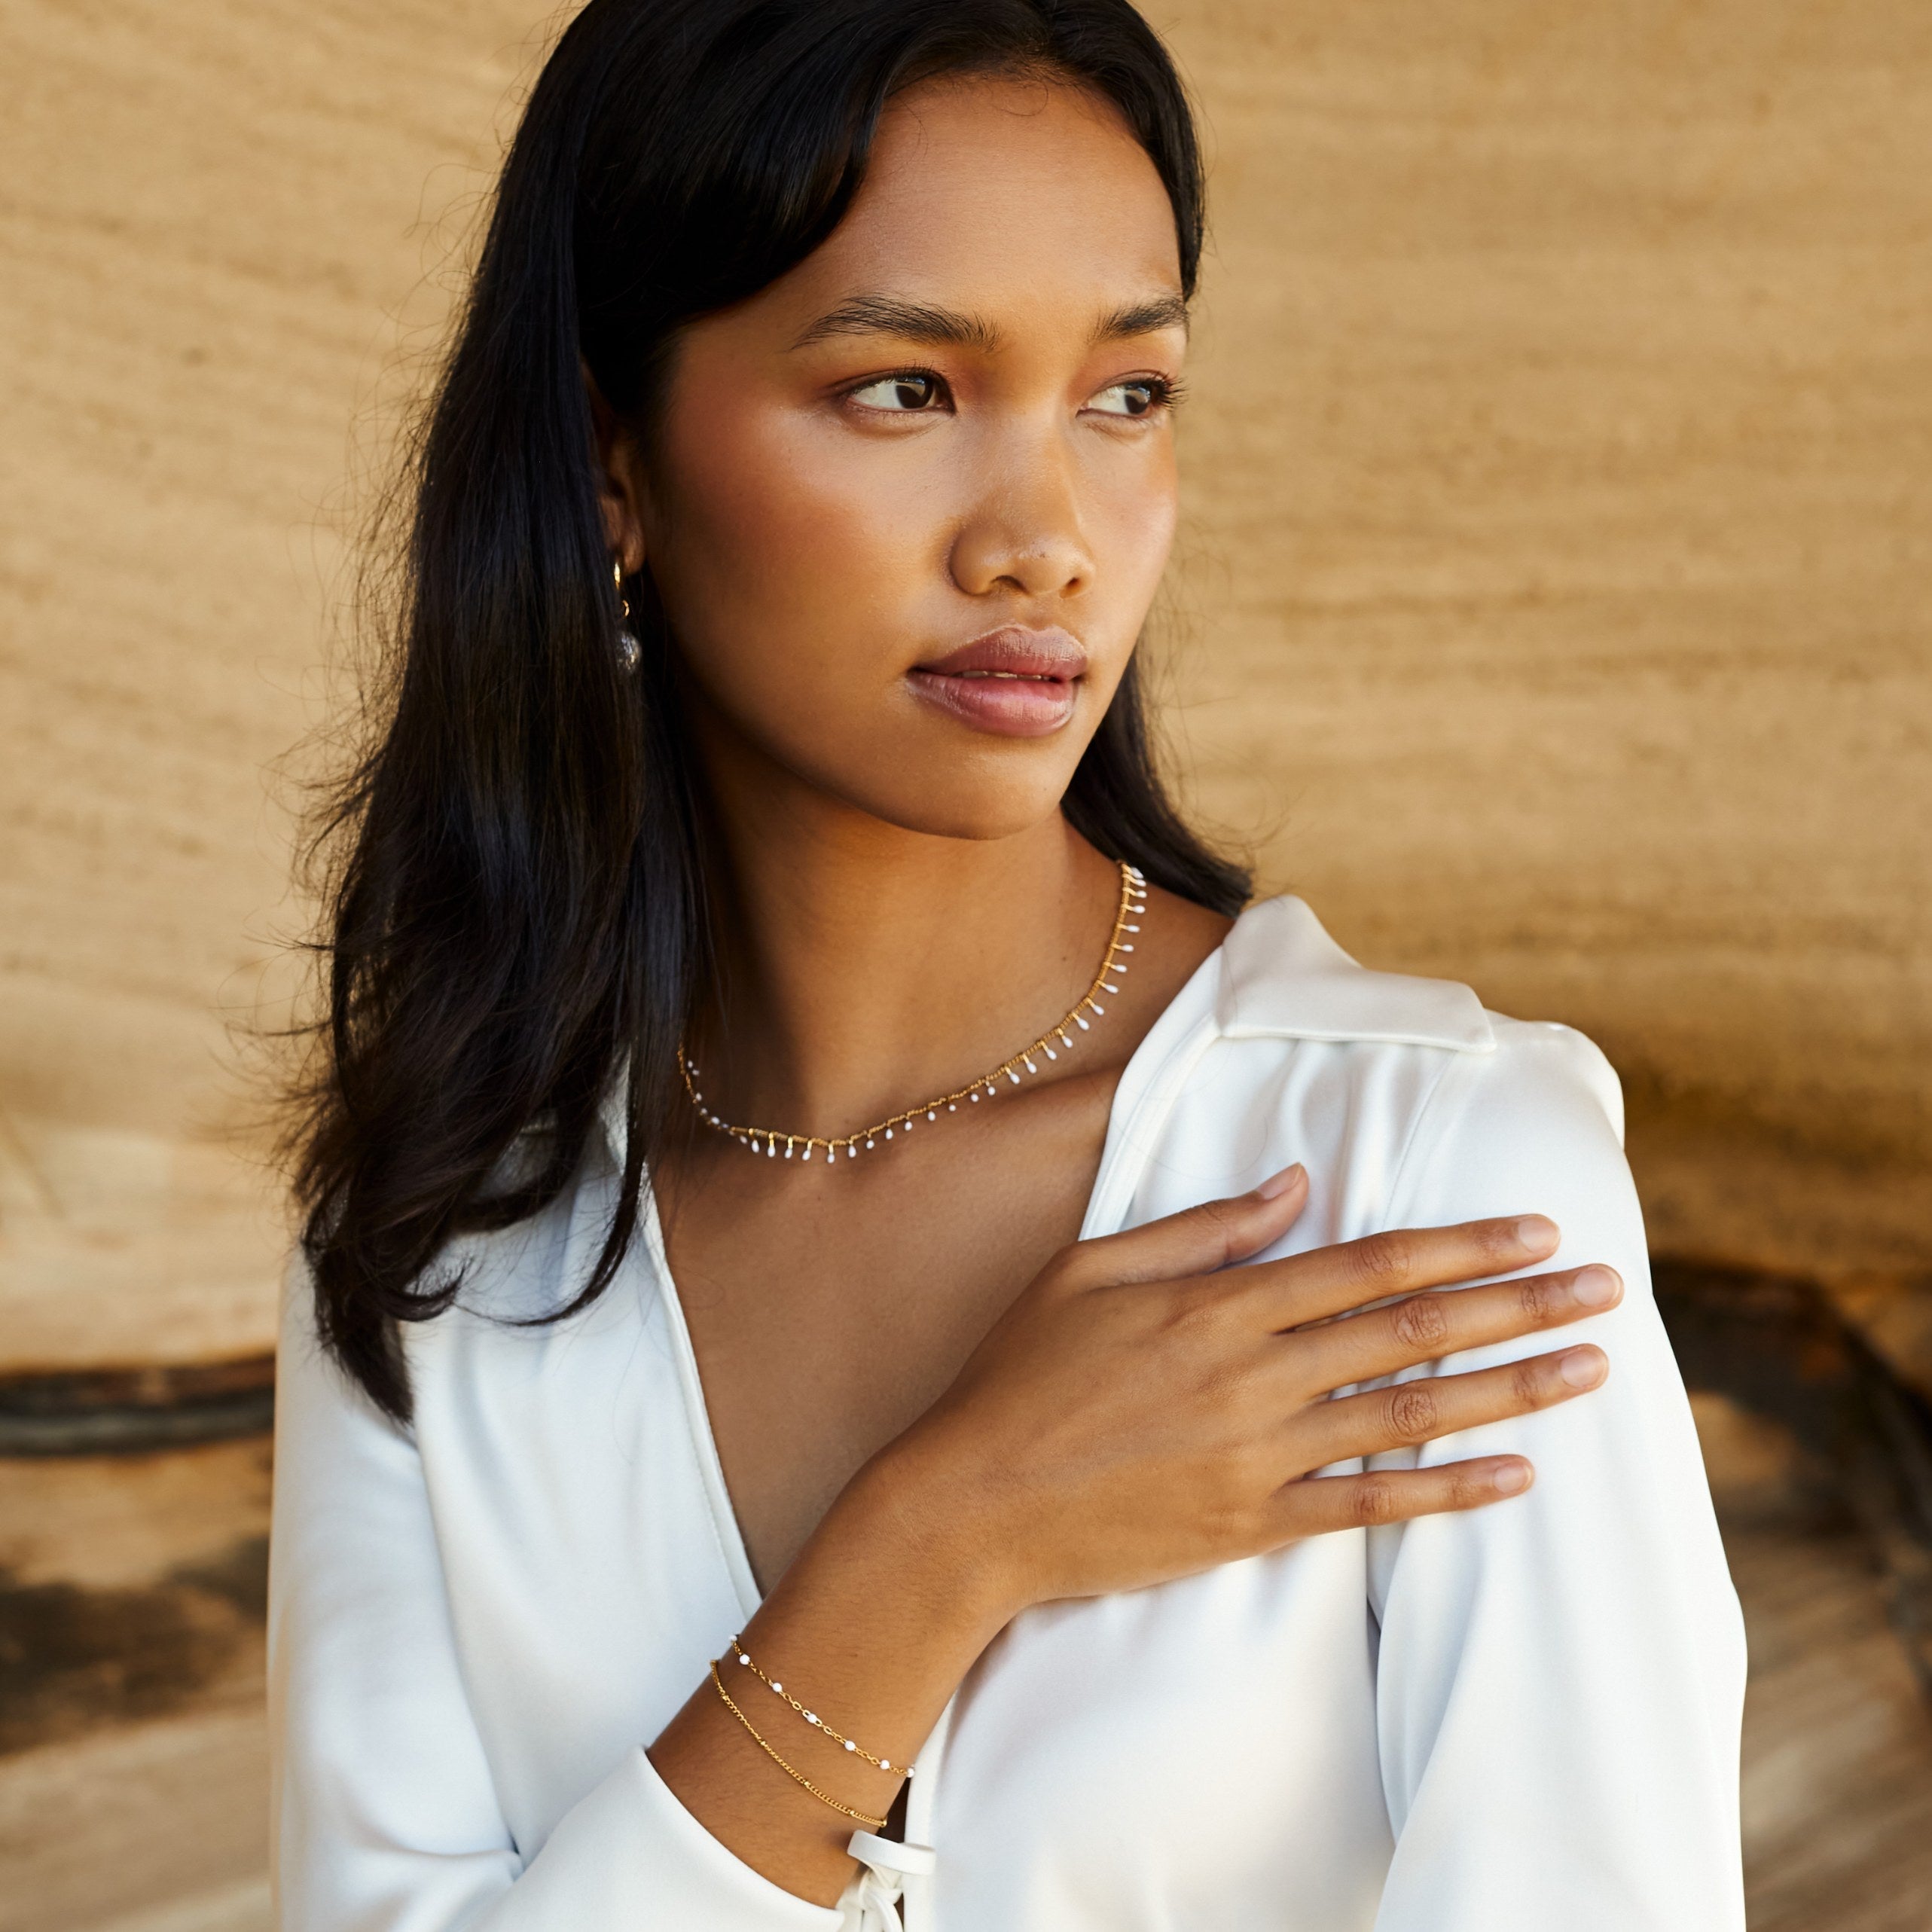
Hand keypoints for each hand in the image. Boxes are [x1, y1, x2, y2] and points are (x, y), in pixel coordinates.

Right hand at [893, 1165, 1616, 1614]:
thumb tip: (1295, 1183)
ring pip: (1412, 1413)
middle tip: (1609, 1285)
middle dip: (1521, 1303)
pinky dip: (1449, 1493)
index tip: (1535, 1226)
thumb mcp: (1091, 1270)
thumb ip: (1202, 1228)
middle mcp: (1256, 1374)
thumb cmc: (1021, 1375)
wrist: (972, 1504)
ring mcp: (1260, 1455)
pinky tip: (1516, 1476)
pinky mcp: (1253, 1525)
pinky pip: (1371, 1508)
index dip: (1461, 1243)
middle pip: (1415, 1329)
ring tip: (1593, 1369)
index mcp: (1219, 1303)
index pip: (1370, 1263)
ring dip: (1514, 1387)